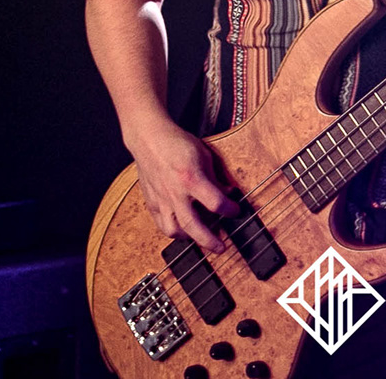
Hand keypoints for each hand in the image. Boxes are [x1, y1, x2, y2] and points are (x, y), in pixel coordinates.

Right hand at [126, 120, 239, 252]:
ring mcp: (162, 199)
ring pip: (174, 231)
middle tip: (221, 247)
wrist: (149, 138)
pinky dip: (173, 230)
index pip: (215, 202)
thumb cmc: (176, 143)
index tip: (235, 211)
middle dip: (210, 241)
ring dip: (189, 238)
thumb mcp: (203, 155)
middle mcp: (175, 192)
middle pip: (194, 226)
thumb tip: (227, 194)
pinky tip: (182, 228)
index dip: (230, 210)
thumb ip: (215, 178)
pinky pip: (162, 224)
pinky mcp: (152, 202)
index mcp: (191, 177)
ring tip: (199, 236)